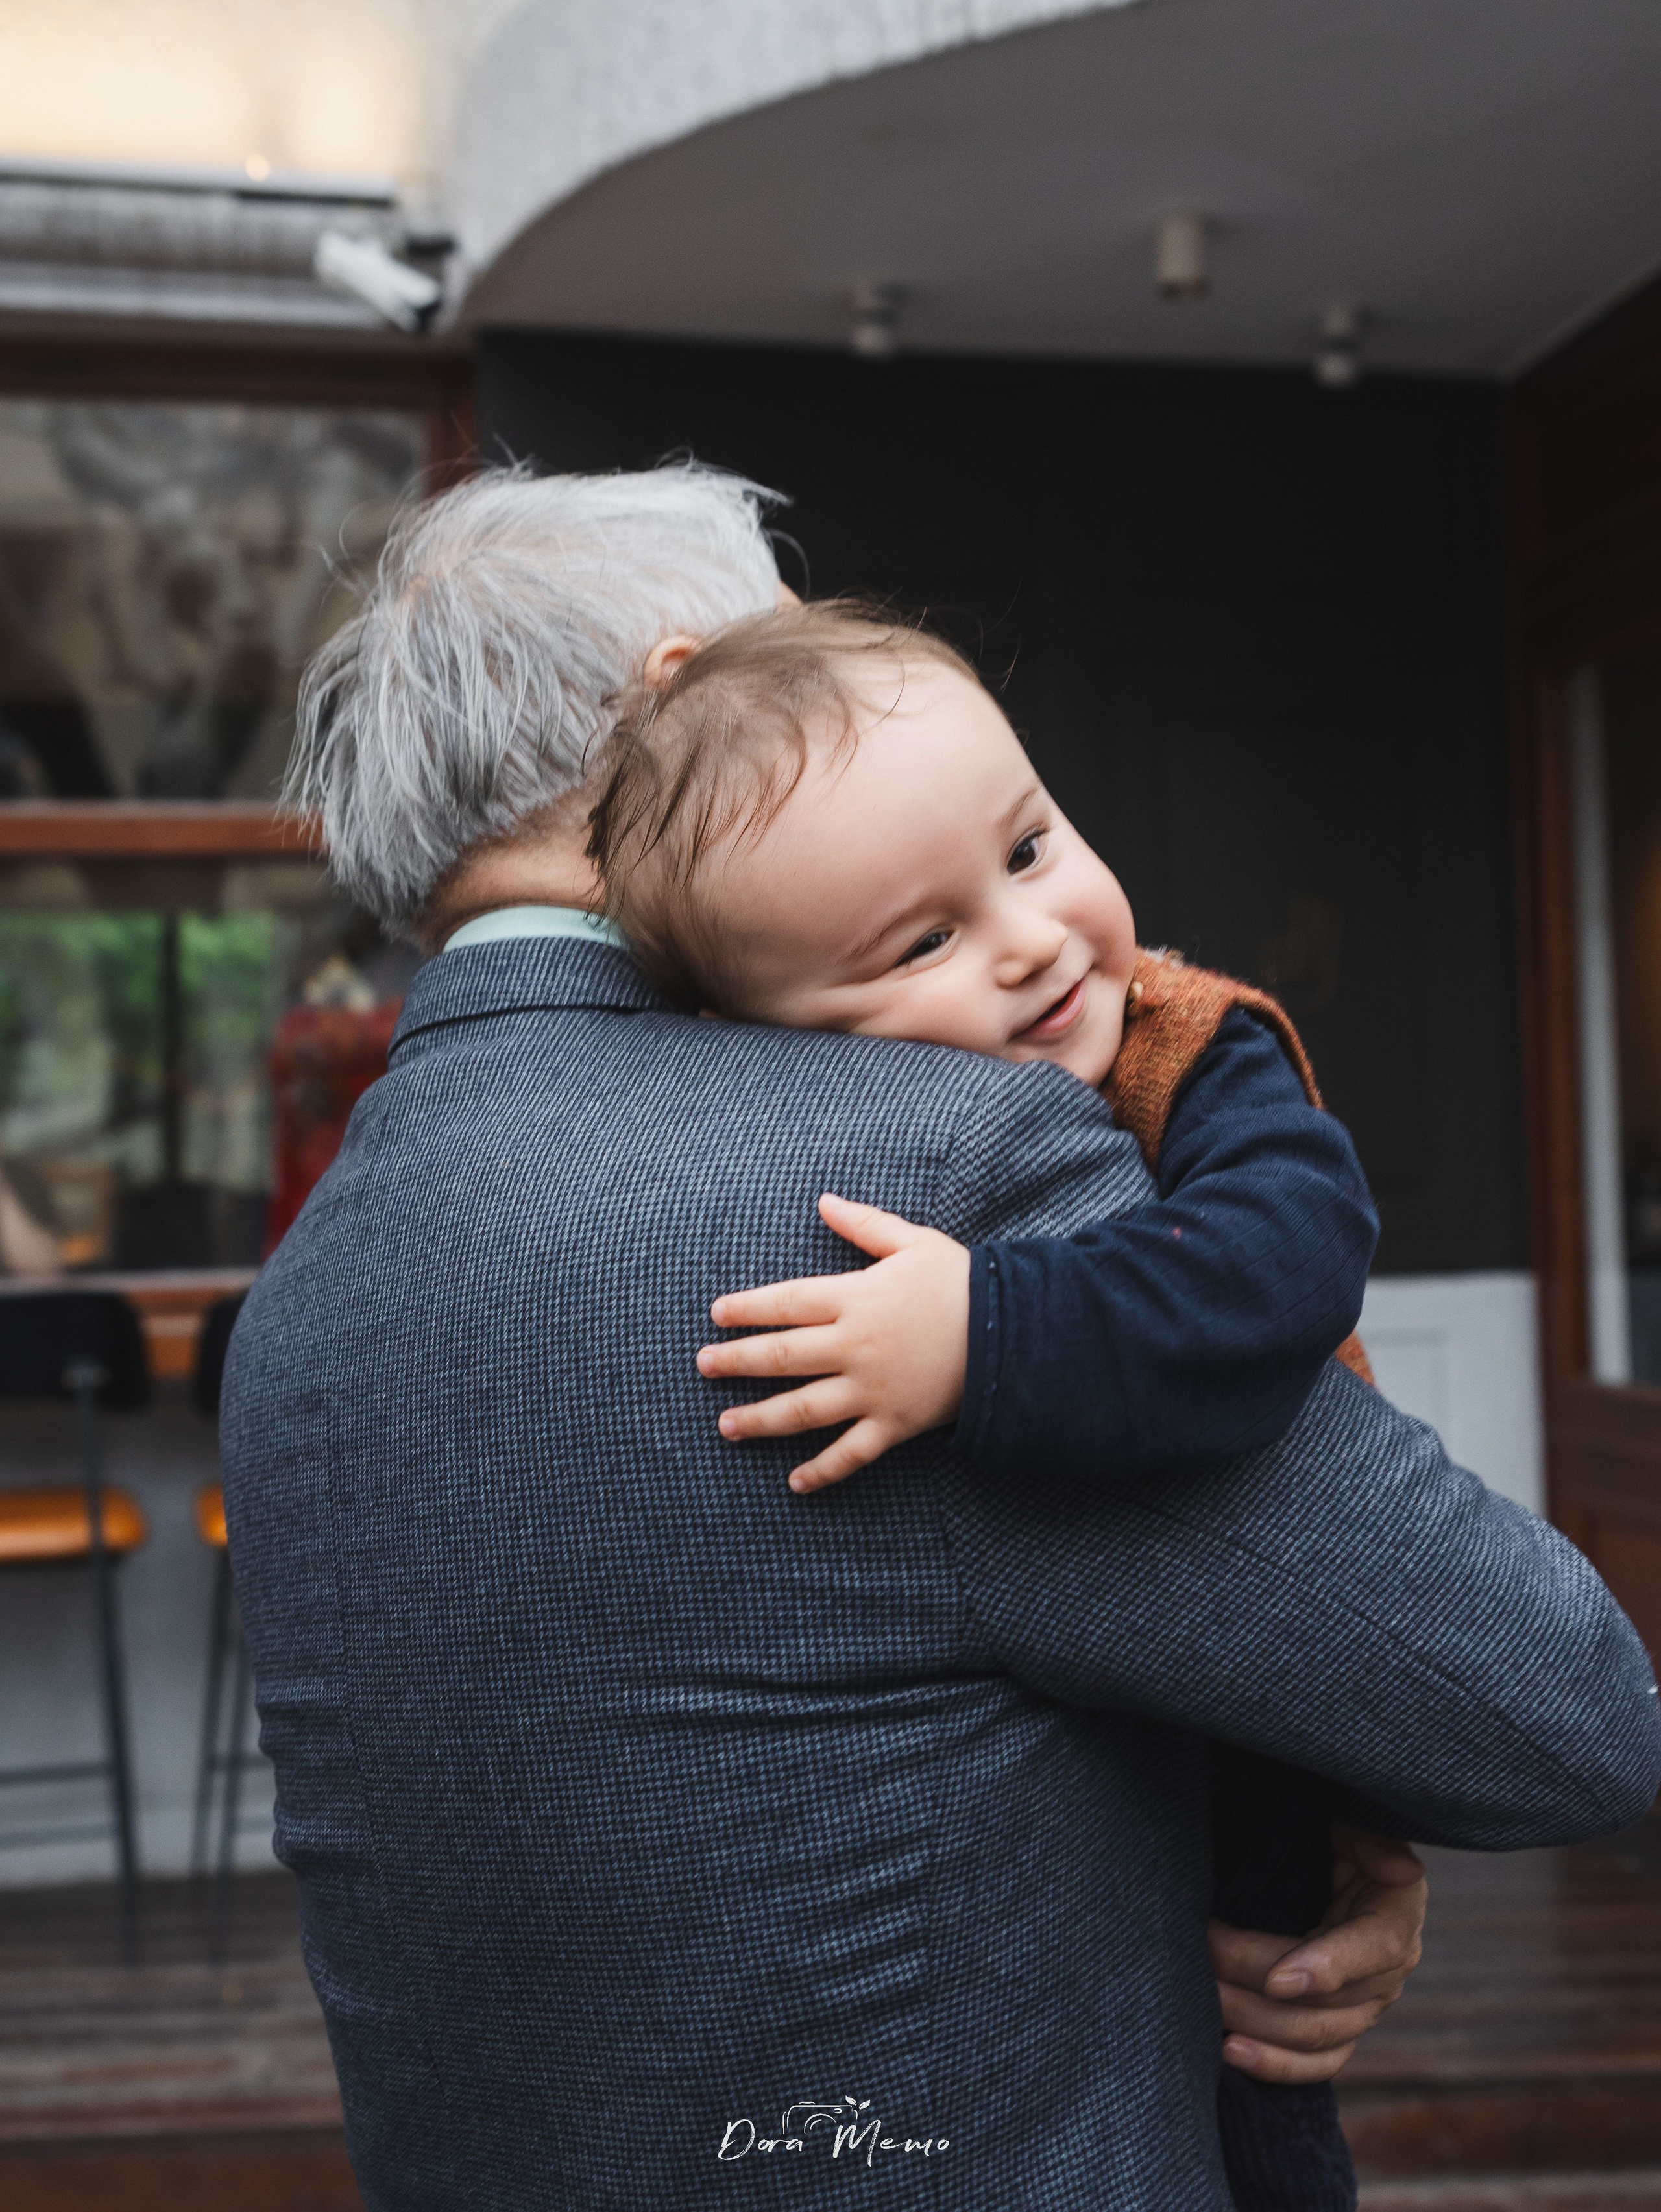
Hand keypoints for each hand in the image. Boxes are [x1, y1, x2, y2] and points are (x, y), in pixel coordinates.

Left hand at [697, 1194, 969, 1492]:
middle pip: (783, 1356)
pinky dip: (823, 1471)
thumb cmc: (961, 1282)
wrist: (1013, 1333)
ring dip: (760, 1419)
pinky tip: (795, 1482)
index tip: (716, 1315)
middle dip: (738, 1362)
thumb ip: (863, 1225)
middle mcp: (855, 1346)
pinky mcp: (895, 1424)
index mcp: (855, 1297)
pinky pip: (852, 1453)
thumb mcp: (913, 1242)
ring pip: (804, 1409)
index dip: (747, 1309)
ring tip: (726, 1426)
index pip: (786, 1303)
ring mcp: (873, 1390)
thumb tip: (823, 1201)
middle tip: (704, 1366)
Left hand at [1210, 1826, 1426, 2082]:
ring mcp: (1363, 2009)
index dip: (1329, 1968)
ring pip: (1316, 2037)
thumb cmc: (1332, 1834)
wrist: (1319, 1859)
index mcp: (1395, 1919)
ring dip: (1258, 2025)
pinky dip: (1275, 2064)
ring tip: (1208, 2003)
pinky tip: (1230, 2052)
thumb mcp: (1356, 1824)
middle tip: (1207, 1961)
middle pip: (1331, 2002)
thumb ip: (1370, 1839)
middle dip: (1261, 1986)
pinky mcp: (1337, 2029)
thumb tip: (1394, 1864)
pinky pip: (1315, 2063)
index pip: (1373, 1952)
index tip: (1277, 1979)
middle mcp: (1386, 1973)